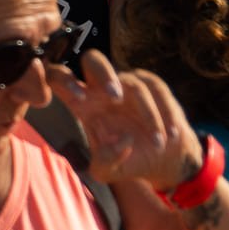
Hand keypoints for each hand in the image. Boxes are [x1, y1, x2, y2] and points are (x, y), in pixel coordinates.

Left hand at [45, 50, 200, 190]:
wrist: (161, 158)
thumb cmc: (125, 161)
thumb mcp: (108, 171)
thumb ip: (105, 161)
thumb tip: (123, 143)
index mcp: (81, 102)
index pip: (58, 78)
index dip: (61, 80)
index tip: (78, 99)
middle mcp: (101, 88)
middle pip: (93, 59)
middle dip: (103, 74)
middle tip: (114, 98)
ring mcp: (128, 84)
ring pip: (133, 83)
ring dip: (147, 113)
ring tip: (157, 143)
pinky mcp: (153, 86)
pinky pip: (157, 90)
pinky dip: (164, 113)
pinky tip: (170, 135)